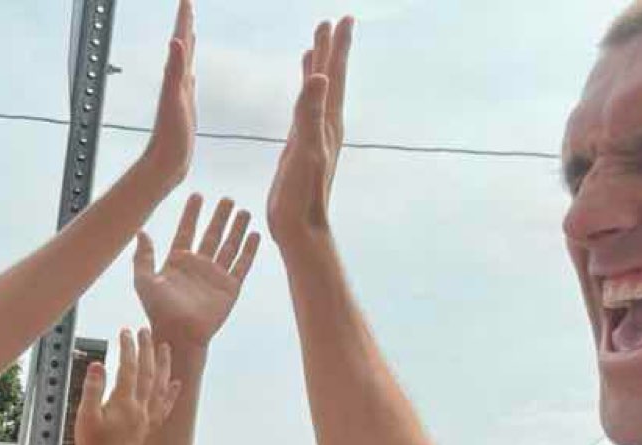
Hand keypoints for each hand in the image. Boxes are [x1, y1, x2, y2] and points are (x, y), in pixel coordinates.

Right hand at [75, 328, 178, 444]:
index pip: (128, 367)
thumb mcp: (85, 416)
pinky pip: (164, 406)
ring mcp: (146, 416)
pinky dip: (171, 393)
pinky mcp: (148, 426)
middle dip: (147, 349)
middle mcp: (140, 407)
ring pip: (160, 385)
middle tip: (145, 330)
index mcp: (124, 402)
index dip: (128, 347)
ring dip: (163, 364)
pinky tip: (176, 383)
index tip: (125, 331)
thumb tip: (98, 364)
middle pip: (147, 372)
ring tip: (165, 347)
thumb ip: (92, 389)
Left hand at [133, 194, 259, 347]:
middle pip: (211, 234)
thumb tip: (141, 231)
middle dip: (219, 216)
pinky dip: (249, 249)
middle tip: (228, 199)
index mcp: (178, 262)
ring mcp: (215, 275)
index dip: (192, 214)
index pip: (187, 231)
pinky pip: (241, 264)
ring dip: (236, 228)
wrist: (179, 333)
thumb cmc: (158, 311)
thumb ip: (143, 256)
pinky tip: (254, 234)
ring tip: (243, 211)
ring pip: (229, 245)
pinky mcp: (230, 287)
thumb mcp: (144, 280)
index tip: (198, 195)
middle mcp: (198, 266)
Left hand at [137, 0, 196, 187]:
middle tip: (188, 3)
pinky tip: (192, 71)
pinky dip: (191, 70)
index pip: (181, 39)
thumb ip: (175, 70)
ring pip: (185, 60)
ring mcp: (180, 93)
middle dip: (185, 22)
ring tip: (191, 27)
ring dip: (188, 42)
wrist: (165, 163)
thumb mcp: (174, 100)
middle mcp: (176, 81)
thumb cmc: (170, 136)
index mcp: (175, 76)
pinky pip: (189, 81)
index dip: (184, 17)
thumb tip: (176, 42)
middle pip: (182, 44)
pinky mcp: (184, 106)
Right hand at [266, 17, 353, 246]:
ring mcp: (315, 132)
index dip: (338, 46)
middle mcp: (326, 123)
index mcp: (329, 121)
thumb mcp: (306, 150)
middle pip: (330, 77)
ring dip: (319, 66)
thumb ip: (310, 113)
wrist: (298, 226)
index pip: (336, 75)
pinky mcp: (303, 143)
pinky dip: (306, 91)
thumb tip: (319, 76)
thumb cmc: (302, 193)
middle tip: (330, 21)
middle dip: (330, 48)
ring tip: (316, 44)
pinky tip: (303, 86)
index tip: (343, 18)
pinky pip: (306, 107)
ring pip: (320, 90)